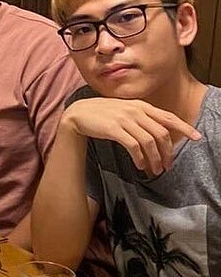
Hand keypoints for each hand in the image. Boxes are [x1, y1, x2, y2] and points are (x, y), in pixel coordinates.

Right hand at [61, 98, 200, 175]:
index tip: (196, 137)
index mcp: (141, 105)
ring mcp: (125, 119)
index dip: (184, 127)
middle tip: (167, 166)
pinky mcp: (114, 129)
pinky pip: (134, 146)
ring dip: (154, 159)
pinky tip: (140, 166)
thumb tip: (161, 133)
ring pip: (149, 142)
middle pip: (161, 133)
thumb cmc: (103, 115)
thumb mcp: (125, 111)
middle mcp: (135, 110)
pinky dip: (140, 158)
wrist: (78, 114)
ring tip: (154, 170)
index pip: (168, 117)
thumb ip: (142, 118)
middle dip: (167, 152)